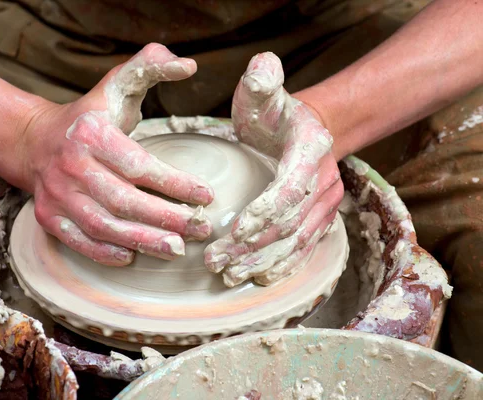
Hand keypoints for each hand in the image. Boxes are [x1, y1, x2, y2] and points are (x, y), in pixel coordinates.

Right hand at [19, 44, 213, 265]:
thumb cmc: (89, 117)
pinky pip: (79, 242)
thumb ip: (151, 66)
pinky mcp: (48, 216)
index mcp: (91, 134)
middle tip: (200, 229)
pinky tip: (132, 257)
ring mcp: (56, 194)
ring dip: (142, 241)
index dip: (175, 184)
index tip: (207, 196)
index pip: (139, 165)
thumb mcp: (117, 85)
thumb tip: (188, 64)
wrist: (34, 141)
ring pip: (103, 226)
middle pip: (124, 201)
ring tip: (176, 248)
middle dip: (166, 218)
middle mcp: (71, 166)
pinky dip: (106, 253)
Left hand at [204, 52, 342, 286]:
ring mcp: (325, 204)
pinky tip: (259, 278)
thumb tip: (261, 66)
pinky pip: (304, 248)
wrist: (308, 130)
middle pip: (290, 224)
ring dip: (263, 262)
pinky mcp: (320, 220)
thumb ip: (263, 81)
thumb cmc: (277, 113)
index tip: (234, 231)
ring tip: (230, 275)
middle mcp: (324, 182)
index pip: (290, 189)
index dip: (265, 213)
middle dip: (252, 246)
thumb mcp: (265, 93)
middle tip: (217, 261)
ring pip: (297, 242)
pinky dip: (282, 265)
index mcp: (310, 152)